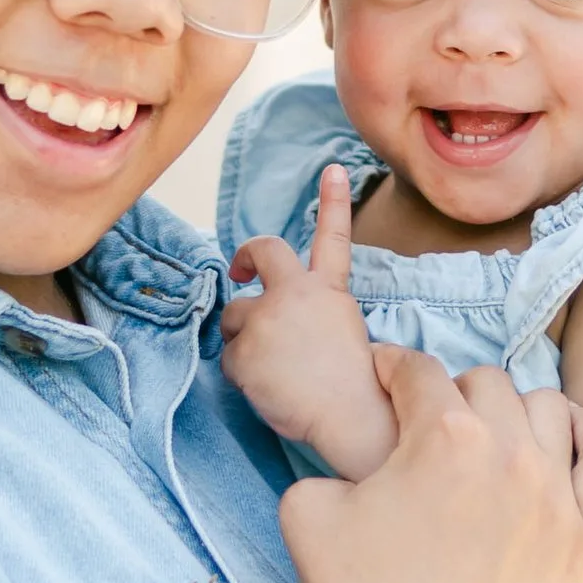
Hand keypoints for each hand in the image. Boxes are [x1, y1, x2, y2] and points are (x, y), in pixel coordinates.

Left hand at [222, 167, 398, 475]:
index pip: (332, 237)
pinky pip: (228, 358)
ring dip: (243, 338)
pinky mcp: (245, 347)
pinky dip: (240, 374)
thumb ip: (311, 315)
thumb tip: (276, 322)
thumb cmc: (354, 387)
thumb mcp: (342, 332)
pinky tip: (266, 389)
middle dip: (246, 258)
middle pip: (262, 251)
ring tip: (272, 368)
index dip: (333, 201)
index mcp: (328, 291)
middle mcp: (295, 293)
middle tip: (240, 272)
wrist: (352, 414)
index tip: (333, 169)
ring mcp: (266, 317)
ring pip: (235, 317)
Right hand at [281, 352, 582, 582]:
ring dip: (514, 413)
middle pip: (485, 385)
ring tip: (495, 438)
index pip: (417, 371)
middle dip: (451, 397)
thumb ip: (333, 466)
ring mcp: (555, 495)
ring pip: (547, 409)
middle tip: (433, 426)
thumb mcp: (308, 512)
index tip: (388, 381)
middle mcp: (507, 452)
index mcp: (440, 436)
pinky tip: (565, 442)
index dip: (393, 369)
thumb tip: (356, 467)